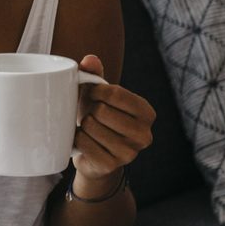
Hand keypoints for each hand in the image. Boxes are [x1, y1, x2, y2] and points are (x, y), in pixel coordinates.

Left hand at [70, 55, 154, 190]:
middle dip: (90, 110)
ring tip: (88, 129)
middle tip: (91, 115)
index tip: (91, 94)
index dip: (96, 91)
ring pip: (91, 126)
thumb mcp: (99, 95)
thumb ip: (95, 74)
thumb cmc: (98, 118)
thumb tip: (89, 59)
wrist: (95, 157)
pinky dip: (77, 140)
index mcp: (147, 113)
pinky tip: (84, 142)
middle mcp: (144, 134)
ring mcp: (130, 153)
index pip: (115, 93)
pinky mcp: (111, 166)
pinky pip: (83, 143)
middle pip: (102, 111)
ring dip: (83, 126)